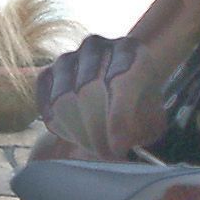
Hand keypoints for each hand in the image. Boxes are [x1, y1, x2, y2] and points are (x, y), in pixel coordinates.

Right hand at [37, 35, 166, 160]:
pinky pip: (46, 102)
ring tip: (94, 147)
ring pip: (63, 98)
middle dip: (97, 130)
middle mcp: (97, 47)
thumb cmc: (139, 107)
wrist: (118, 91)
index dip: (117, 118)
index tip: (117, 148)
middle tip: (107, 153)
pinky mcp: (48, 73)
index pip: (120, 80)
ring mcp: (69, 58)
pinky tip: (73, 135)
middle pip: (88, 89)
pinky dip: (57, 124)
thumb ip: (143, 130)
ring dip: (78, 131)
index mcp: (130, 51)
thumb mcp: (153, 117)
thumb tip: (119, 146)